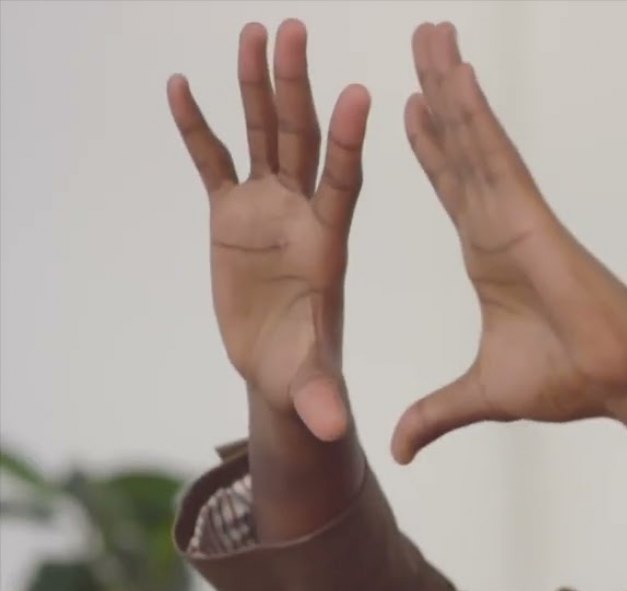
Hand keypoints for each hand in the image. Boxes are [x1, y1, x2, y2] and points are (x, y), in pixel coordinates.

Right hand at [169, 20, 369, 441]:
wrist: (284, 372)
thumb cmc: (308, 375)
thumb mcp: (313, 385)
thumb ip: (322, 398)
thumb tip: (332, 429)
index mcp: (330, 243)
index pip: (344, 182)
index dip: (349, 141)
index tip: (361, 93)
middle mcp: (302, 214)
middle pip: (301, 140)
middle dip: (297, 86)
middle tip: (293, 29)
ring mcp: (267, 210)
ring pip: (262, 138)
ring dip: (256, 87)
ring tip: (251, 33)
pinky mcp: (231, 216)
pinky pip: (213, 162)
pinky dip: (197, 126)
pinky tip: (181, 85)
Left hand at [391, 23, 626, 463]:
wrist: (615, 378)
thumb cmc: (569, 378)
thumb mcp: (479, 395)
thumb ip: (436, 413)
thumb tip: (398, 445)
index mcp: (487, 255)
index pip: (450, 189)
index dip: (429, 150)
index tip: (408, 111)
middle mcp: (497, 223)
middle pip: (458, 147)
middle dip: (437, 95)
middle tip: (418, 45)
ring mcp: (512, 211)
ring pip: (472, 135)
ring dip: (448, 84)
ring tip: (428, 35)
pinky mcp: (526, 211)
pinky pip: (492, 150)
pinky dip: (471, 110)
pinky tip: (453, 71)